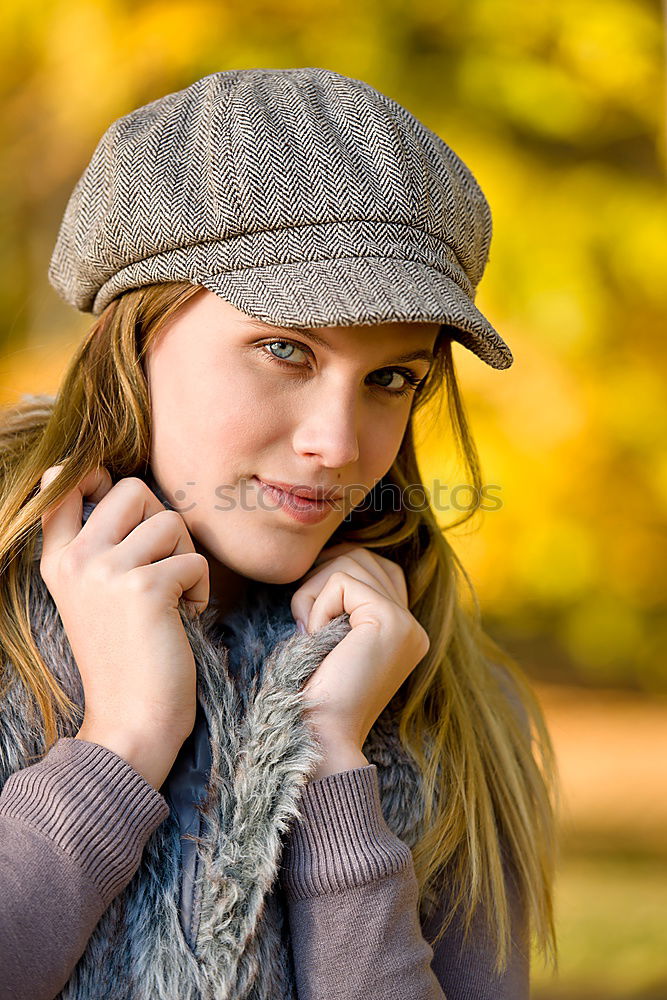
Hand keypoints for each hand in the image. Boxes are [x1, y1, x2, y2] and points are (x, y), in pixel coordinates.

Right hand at [38, 465, 209, 787]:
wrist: (130, 721)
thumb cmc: (125, 656)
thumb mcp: (93, 595)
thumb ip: (100, 544)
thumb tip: (130, 488)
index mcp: (58, 559)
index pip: (63, 482)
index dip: (97, 476)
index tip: (123, 508)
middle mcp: (76, 559)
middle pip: (133, 488)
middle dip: (163, 519)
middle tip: (164, 563)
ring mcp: (107, 571)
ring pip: (171, 520)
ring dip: (186, 557)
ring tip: (174, 597)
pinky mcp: (145, 588)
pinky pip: (195, 560)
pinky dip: (200, 589)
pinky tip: (183, 618)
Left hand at [291, 541, 429, 750]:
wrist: (318, 736)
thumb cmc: (314, 691)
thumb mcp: (333, 635)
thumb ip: (343, 598)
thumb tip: (332, 553)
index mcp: (405, 629)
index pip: (370, 565)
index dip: (330, 583)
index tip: (314, 625)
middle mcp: (415, 625)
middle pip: (359, 555)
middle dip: (320, 582)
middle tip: (308, 629)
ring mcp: (408, 622)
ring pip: (349, 561)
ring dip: (315, 595)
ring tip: (314, 636)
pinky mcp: (391, 621)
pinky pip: (341, 581)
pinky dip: (317, 607)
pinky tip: (319, 641)